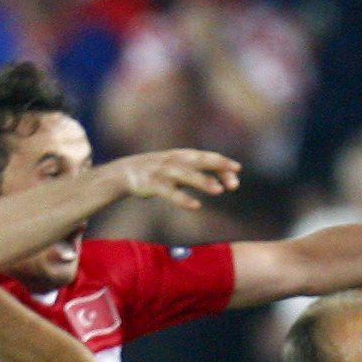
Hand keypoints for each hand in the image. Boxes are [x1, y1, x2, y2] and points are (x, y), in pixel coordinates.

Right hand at [111, 148, 241, 211]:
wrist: (124, 172)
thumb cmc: (157, 173)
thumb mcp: (178, 171)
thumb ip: (198, 175)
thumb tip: (222, 182)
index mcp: (182, 155)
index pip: (206, 157)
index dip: (222, 162)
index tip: (238, 170)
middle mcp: (174, 160)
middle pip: (199, 161)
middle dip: (217, 165)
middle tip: (235, 172)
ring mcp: (163, 172)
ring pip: (186, 175)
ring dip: (203, 182)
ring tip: (219, 190)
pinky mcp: (152, 184)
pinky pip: (170, 192)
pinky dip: (183, 198)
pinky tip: (196, 206)